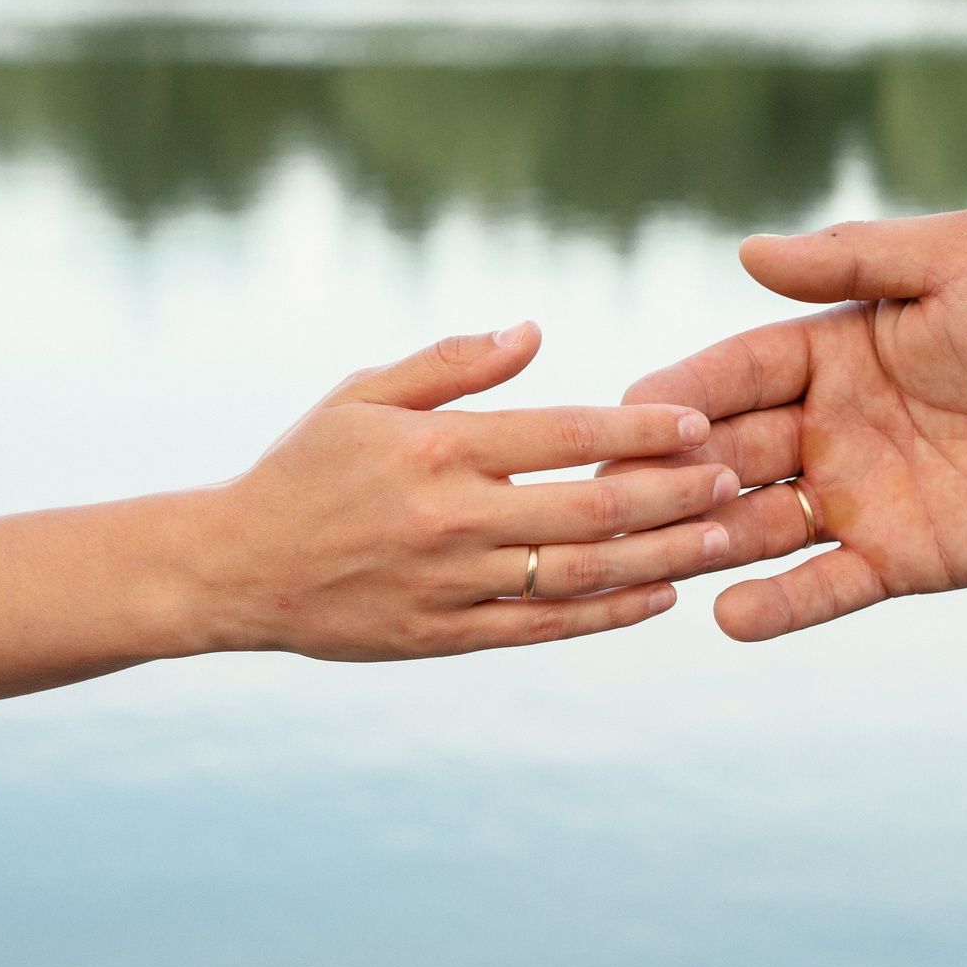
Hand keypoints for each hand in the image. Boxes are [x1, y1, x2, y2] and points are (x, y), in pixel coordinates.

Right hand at [194, 322, 739, 659]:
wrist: (233, 569)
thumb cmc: (305, 467)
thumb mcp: (364, 394)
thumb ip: (453, 363)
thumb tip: (535, 328)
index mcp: (435, 448)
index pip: (561, 432)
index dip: (638, 426)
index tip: (697, 420)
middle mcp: (449, 519)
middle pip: (588, 506)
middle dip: (672, 493)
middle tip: (732, 478)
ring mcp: (449, 585)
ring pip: (578, 573)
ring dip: (659, 558)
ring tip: (722, 539)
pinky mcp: (444, 638)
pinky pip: (543, 628)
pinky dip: (607, 614)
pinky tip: (658, 598)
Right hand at [617, 213, 966, 640]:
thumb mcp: (955, 260)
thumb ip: (855, 257)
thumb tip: (749, 251)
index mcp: (829, 353)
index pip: (732, 373)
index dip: (682, 392)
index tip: (628, 409)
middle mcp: (829, 428)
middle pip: (728, 452)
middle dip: (675, 472)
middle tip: (620, 492)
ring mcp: (860, 497)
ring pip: (760, 524)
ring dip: (711, 537)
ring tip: (672, 551)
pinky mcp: (900, 557)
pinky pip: (824, 586)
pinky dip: (776, 605)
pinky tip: (729, 617)